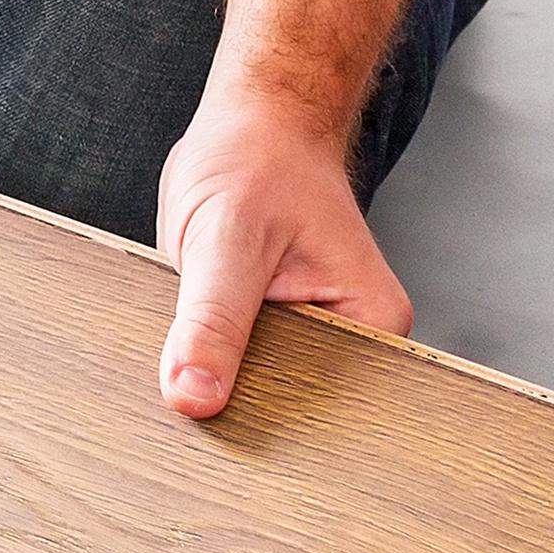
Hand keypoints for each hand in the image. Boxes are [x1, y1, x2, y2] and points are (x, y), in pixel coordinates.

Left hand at [153, 87, 412, 419]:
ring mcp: (307, 337)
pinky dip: (199, 356)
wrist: (250, 125)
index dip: (264, 421)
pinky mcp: (266, 330)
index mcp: (373, 325)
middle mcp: (350, 340)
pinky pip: (229, 362)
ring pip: (250, 386)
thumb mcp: (230, 240)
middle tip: (183, 388)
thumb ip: (213, 321)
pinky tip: (180, 347)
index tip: (212, 427)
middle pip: (285, 403)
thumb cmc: (258, 162)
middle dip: (232, 398)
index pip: (323, 409)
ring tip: (184, 354)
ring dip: (211, 375)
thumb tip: (194, 397)